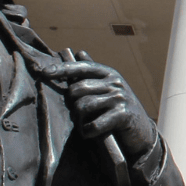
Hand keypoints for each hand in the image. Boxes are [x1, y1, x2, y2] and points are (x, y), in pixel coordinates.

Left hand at [34, 51, 156, 158]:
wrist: (142, 131)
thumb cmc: (119, 108)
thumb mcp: (108, 87)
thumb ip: (93, 72)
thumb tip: (79, 51)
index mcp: (109, 73)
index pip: (81, 67)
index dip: (62, 69)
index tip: (44, 73)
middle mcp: (115, 82)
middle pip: (78, 89)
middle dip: (72, 104)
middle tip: (78, 115)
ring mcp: (119, 98)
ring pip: (83, 106)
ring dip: (79, 119)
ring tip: (84, 125)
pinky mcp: (123, 115)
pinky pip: (94, 123)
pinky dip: (88, 131)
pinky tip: (90, 133)